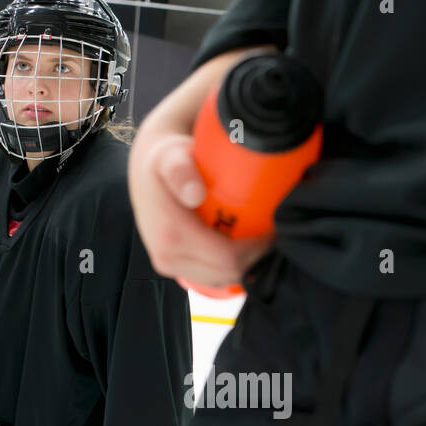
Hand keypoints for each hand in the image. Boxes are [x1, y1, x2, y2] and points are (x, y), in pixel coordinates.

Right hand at [128, 45, 277, 293]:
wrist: (151, 152)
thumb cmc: (169, 147)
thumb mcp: (170, 149)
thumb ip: (178, 164)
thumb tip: (192, 194)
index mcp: (164, 229)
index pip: (218, 257)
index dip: (250, 251)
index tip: (271, 226)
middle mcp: (162, 251)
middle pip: (222, 272)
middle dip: (253, 256)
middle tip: (275, 228)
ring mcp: (168, 260)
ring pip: (218, 277)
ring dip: (246, 261)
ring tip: (263, 234)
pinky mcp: (175, 262)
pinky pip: (210, 273)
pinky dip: (233, 264)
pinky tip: (247, 245)